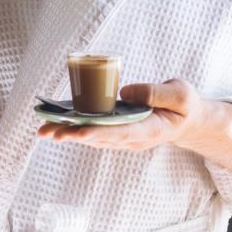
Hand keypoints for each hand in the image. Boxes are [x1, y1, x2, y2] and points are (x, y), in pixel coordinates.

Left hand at [36, 79, 205, 150]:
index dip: (98, 133)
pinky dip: (75, 128)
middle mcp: (133, 138)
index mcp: (150, 130)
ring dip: (68, 134)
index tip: (78, 132)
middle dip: (73, 135)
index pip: (120, 133)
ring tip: (43, 130)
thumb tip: (124, 92)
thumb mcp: (181, 95)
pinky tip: (56, 124)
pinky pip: (94, 131)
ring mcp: (124, 138)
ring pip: (93, 137)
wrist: (188, 121)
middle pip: (99, 138)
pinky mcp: (118, 132)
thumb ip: (156, 93)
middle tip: (48, 132)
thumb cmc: (185, 106)